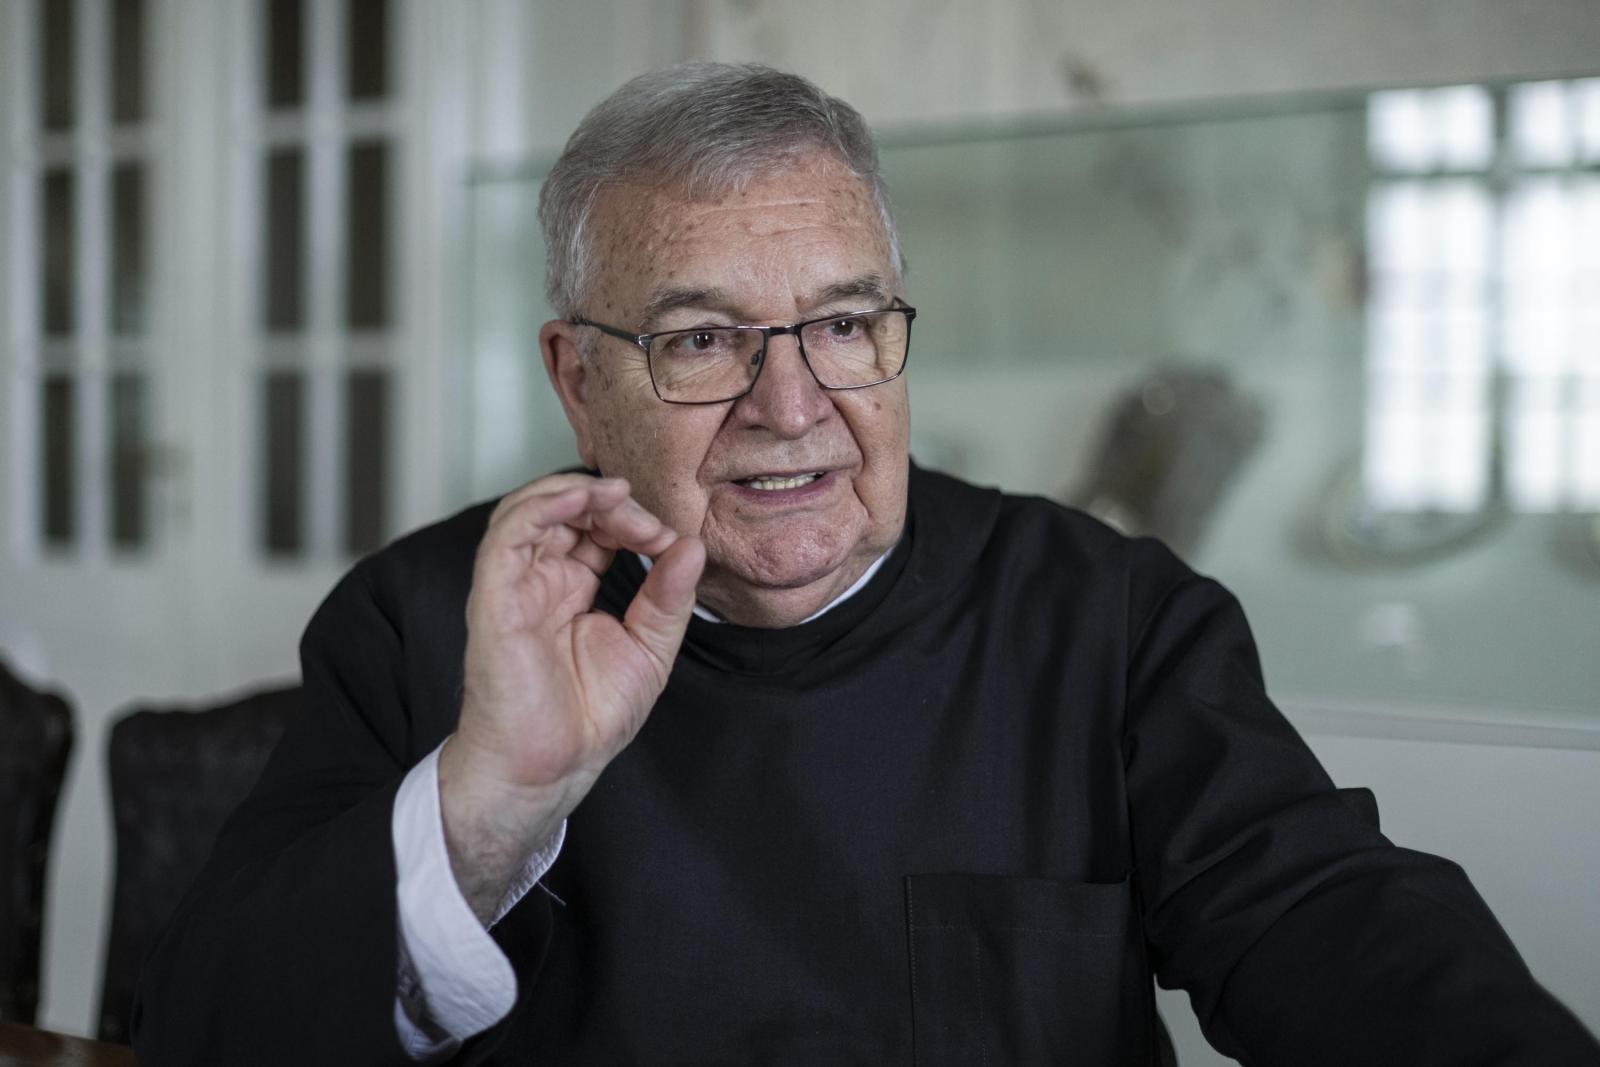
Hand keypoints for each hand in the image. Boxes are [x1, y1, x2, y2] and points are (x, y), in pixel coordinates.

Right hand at [438, 474, 704, 920]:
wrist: (551, 767)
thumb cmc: (588, 716)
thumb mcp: (649, 648)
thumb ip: (669, 597)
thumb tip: (692, 547)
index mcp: (570, 587)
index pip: (593, 527)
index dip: (630, 518)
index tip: (668, 537)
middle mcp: (538, 580)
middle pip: (562, 511)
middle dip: (608, 503)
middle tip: (649, 521)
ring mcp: (513, 587)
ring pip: (527, 511)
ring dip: (574, 493)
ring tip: (618, 495)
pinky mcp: (495, 600)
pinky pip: (507, 537)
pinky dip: (542, 508)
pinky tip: (580, 500)